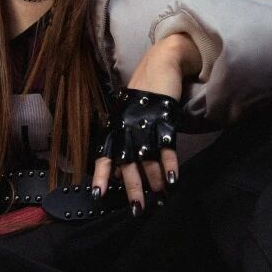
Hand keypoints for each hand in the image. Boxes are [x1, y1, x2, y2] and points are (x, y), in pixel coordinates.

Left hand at [91, 33, 199, 212]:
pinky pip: (167, 145)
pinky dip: (170, 164)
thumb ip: (121, 142)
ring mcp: (146, 122)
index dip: (101, 175)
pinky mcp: (165, 117)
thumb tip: (116, 174)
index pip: (104, 153)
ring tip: (160, 197)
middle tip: (137, 209)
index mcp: (116, 126)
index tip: (98, 195)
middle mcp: (127, 126)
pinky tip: (173, 179)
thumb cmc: (143, 94)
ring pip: (147, 157)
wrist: (161, 62)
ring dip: (154, 179)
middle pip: (127, 162)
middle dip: (132, 187)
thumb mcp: (126, 115)